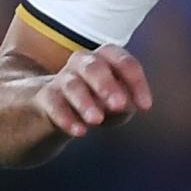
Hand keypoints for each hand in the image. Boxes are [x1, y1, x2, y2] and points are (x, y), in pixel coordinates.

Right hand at [36, 44, 151, 136]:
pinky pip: (53, 103)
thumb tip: (124, 105)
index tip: (145, 106)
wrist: (57, 111)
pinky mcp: (45, 97)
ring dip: (85, 101)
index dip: (135, 81)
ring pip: (72, 84)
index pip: (122, 62)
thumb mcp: (116, 105)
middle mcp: (82, 63)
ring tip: (96, 121)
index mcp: (105, 59)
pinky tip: (79, 132)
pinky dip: (65, 117)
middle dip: (107, 85)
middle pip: (94, 66)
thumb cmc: (98, 103)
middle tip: (118, 105)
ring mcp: (62, 79)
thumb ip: (123, 104)